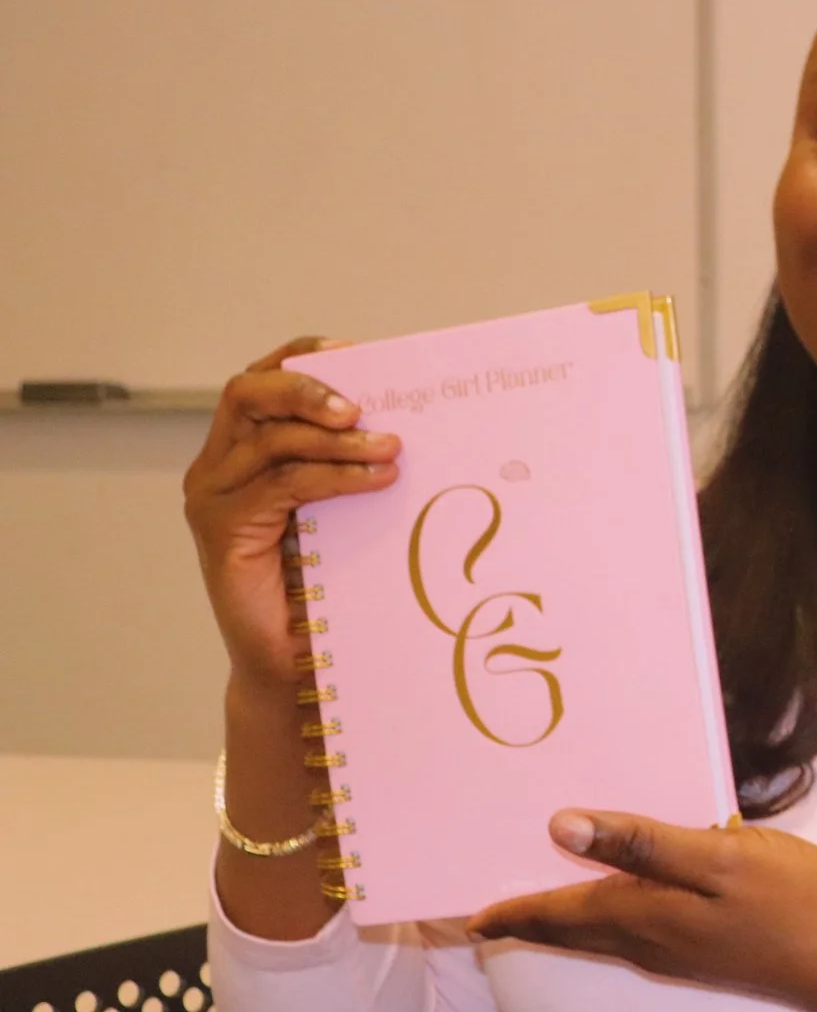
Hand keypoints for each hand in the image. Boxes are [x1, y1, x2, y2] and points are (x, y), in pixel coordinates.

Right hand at [183, 336, 400, 685]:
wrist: (292, 660)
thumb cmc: (323, 581)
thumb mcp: (339, 507)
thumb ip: (351, 463)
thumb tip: (408, 422)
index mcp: (242, 449)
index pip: (263, 380)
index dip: (303, 358)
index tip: (358, 352)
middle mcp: (217, 465)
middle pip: (250, 393)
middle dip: (309, 388)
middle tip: (363, 406)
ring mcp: (213, 495)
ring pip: (270, 438)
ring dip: (337, 438)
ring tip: (390, 448)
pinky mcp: (221, 529)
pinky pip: (282, 484)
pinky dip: (334, 475)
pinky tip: (377, 480)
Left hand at [467, 812, 816, 1011]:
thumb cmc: (792, 901)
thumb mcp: (719, 858)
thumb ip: (643, 843)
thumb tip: (561, 825)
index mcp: (645, 916)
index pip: (560, 914)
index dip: (514, 911)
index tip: (468, 913)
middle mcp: (650, 942)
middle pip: (574, 929)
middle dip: (530, 916)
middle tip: (487, 904)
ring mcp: (678, 952)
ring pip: (601, 933)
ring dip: (564, 916)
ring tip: (533, 897)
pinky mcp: (704, 951)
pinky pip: (632, 931)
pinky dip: (604, 915)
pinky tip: (613, 896)